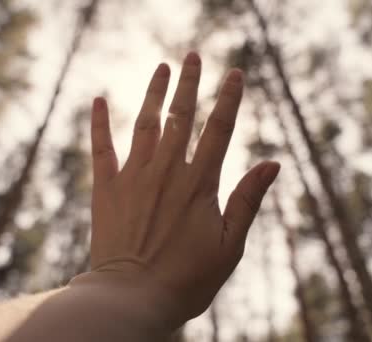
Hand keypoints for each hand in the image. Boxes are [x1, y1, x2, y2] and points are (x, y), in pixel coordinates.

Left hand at [76, 52, 279, 326]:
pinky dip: (99, 123)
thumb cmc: (186, 279)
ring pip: (145, 123)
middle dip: (189, 83)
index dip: (228, 98)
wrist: (131, 298)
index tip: (234, 73)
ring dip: (154, 93)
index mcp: (199, 184)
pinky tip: (98, 99)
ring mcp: (133, 177)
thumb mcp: (230, 245)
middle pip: (181, 116)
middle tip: (193, 55)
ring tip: (161, 67)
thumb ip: (247, 200)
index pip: (218, 129)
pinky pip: (101, 147)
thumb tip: (272, 163)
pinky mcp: (106, 188)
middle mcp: (166, 171)